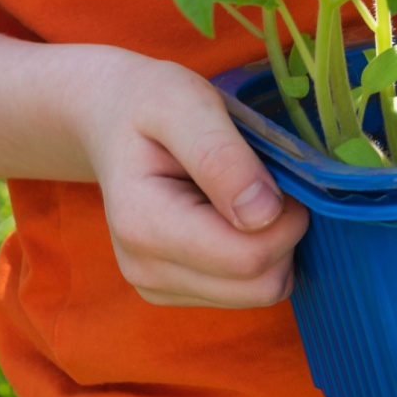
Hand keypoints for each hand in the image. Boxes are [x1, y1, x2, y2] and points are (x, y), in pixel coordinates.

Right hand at [78, 49, 308, 307]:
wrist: (109, 118)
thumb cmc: (149, 103)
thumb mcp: (186, 104)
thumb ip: (222, 157)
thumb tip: (263, 214)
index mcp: (144, 225)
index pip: (249, 257)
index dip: (288, 219)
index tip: (280, 175)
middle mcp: (145, 268)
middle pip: (262, 285)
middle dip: (286, 235)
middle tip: (269, 184)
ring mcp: (157, 286)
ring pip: (260, 293)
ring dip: (275, 245)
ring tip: (246, 196)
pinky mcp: (175, 290)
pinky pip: (246, 291)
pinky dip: (258, 255)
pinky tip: (233, 216)